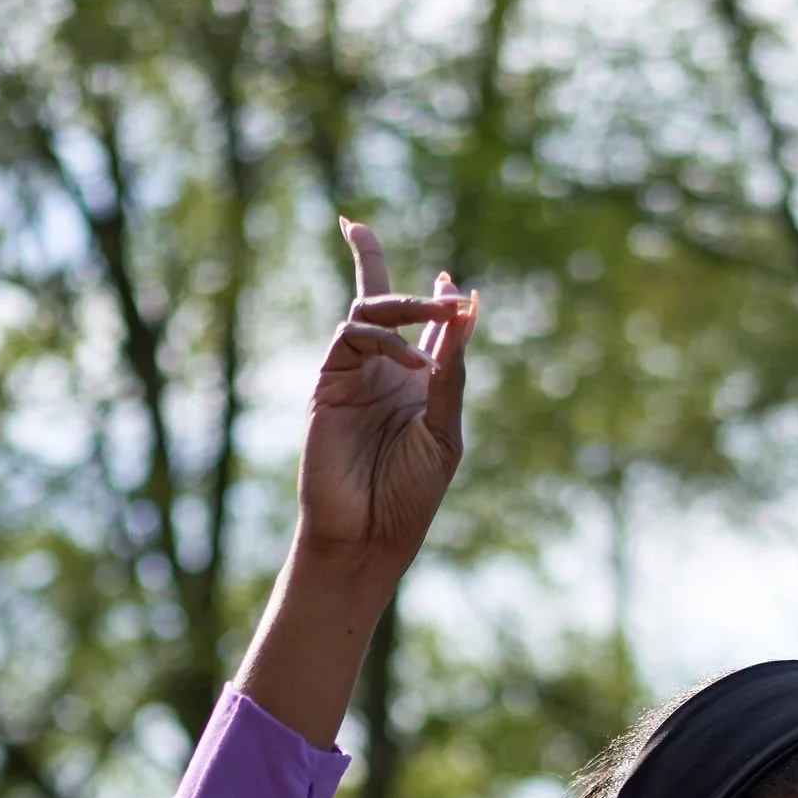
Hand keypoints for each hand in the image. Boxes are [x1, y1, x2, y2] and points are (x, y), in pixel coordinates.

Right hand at [295, 220, 475, 571]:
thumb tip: (467, 311)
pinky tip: (418, 365)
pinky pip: (354, 338)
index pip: (423, 326)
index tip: (456, 285)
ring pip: (369, 310)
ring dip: (409, 305)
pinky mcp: (329, 384)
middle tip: (448, 283)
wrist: (367, 535)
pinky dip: (389, 340)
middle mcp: (383, 372)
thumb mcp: (444, 431)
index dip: (437, 297)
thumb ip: (451, 373)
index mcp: (416, 384)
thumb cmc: (409, 495)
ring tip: (446, 309)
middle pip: (378, 299)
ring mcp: (354, 375)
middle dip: (380, 261)